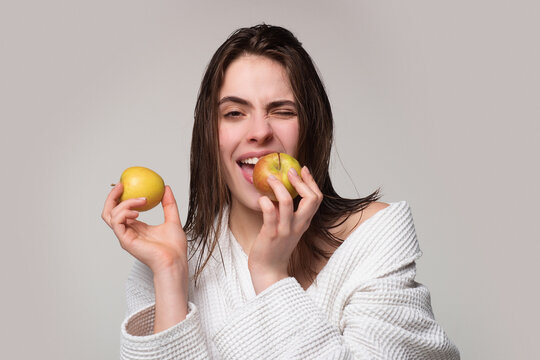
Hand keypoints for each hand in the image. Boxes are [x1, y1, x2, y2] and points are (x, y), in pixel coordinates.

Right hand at [102, 183, 188, 331]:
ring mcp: (125, 236)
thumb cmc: (174, 247)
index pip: (122, 209)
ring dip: (125, 203)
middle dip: (112, 196)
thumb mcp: (173, 219)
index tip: (129, 184)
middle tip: (122, 185)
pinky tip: (137, 212)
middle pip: (109, 211)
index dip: (121, 196)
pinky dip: (124, 212)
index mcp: (136, 227)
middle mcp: (128, 231)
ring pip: (111, 214)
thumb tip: (166, 188)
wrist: (175, 261)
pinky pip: (117, 222)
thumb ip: (169, 204)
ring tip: (142, 201)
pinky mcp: (125, 240)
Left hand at [248, 166, 322, 293]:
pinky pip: (270, 214)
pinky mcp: (271, 234)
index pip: (316, 198)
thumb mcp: (288, 228)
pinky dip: (266, 203)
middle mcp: (298, 225)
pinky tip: (261, 198)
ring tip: (270, 179)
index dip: (311, 182)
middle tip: (289, 171)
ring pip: (287, 203)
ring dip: (279, 187)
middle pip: (311, 199)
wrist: (268, 270)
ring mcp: (285, 230)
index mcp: (304, 222)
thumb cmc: (275, 247)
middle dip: (301, 181)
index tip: (302, 169)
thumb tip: (281, 191)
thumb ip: (288, 213)